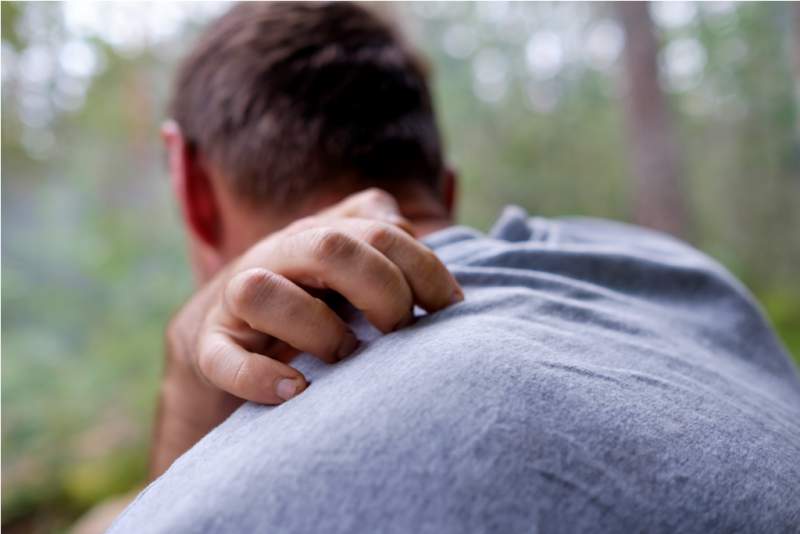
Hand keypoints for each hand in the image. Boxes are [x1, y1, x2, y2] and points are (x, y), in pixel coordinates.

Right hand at [152, 189, 461, 475]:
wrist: (229, 329)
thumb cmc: (309, 296)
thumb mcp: (346, 261)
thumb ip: (377, 233)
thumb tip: (408, 225)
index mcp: (319, 233)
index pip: (379, 231)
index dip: (424, 268)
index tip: (449, 309)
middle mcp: (278, 255)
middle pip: (329, 248)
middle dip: (380, 290)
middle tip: (399, 328)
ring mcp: (238, 299)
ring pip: (261, 291)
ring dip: (317, 329)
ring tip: (345, 356)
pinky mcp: (211, 345)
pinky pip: (223, 358)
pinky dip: (259, 377)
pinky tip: (296, 391)